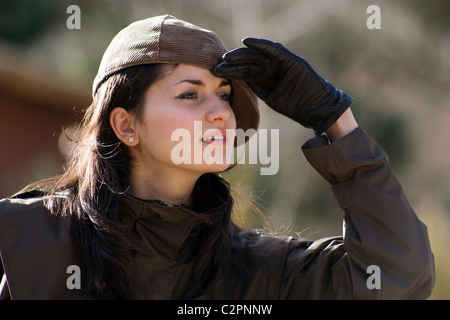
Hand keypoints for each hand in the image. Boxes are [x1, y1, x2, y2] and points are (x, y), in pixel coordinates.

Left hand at [213, 38, 353, 134]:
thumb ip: (258, 88)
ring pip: (257, 55)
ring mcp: (280, 63)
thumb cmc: (296, 106)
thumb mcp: (271, 98)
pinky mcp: (290, 59)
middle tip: (217, 63)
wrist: (316, 108)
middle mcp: (272, 68)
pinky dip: (260, 45)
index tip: (216, 71)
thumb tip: (241, 82)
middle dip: (232, 63)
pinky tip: (247, 42)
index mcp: (266, 78)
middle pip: (248, 62)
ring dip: (242, 54)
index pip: (245, 71)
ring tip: (227, 56)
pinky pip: (273, 49)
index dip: (231, 70)